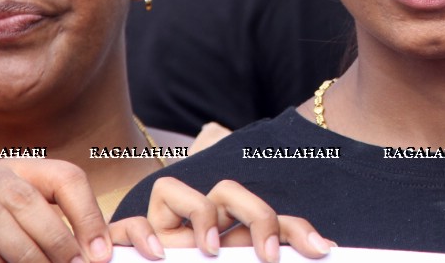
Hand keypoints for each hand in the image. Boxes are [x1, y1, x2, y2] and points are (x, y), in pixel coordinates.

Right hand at [0, 159, 111, 262]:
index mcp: (26, 167)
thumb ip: (67, 226)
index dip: (88, 214)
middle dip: (56, 238)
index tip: (101, 253)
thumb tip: (102, 251)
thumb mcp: (35, 216)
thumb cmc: (3, 227)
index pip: (66, 177)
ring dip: (23, 252)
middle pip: (28, 198)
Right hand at [110, 177, 334, 261]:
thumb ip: (258, 260)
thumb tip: (321, 249)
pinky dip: (145, 235)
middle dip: (256, 213)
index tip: (321, 250)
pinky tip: (160, 256)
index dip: (295, 229)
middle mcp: (195, 228)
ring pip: (178, 190)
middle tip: (266, 255)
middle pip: (228, 191)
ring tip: (211, 251)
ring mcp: (159, 231)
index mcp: (227, 239)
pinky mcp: (123, 243)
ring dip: (201, 214)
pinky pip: (135, 221)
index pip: (266, 219)